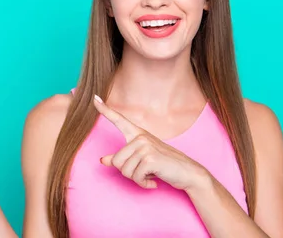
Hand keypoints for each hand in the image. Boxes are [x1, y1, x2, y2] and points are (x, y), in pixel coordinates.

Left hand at [93, 95, 209, 191]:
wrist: (188, 173)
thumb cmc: (164, 165)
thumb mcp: (141, 160)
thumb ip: (121, 159)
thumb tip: (102, 161)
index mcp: (138, 134)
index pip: (118, 119)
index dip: (104, 110)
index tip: (94, 98)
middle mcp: (140, 137)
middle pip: (116, 161)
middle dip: (128, 172)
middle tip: (144, 172)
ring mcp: (145, 146)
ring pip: (124, 170)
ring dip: (136, 179)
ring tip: (150, 175)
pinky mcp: (149, 158)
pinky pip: (135, 177)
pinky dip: (143, 183)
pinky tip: (153, 181)